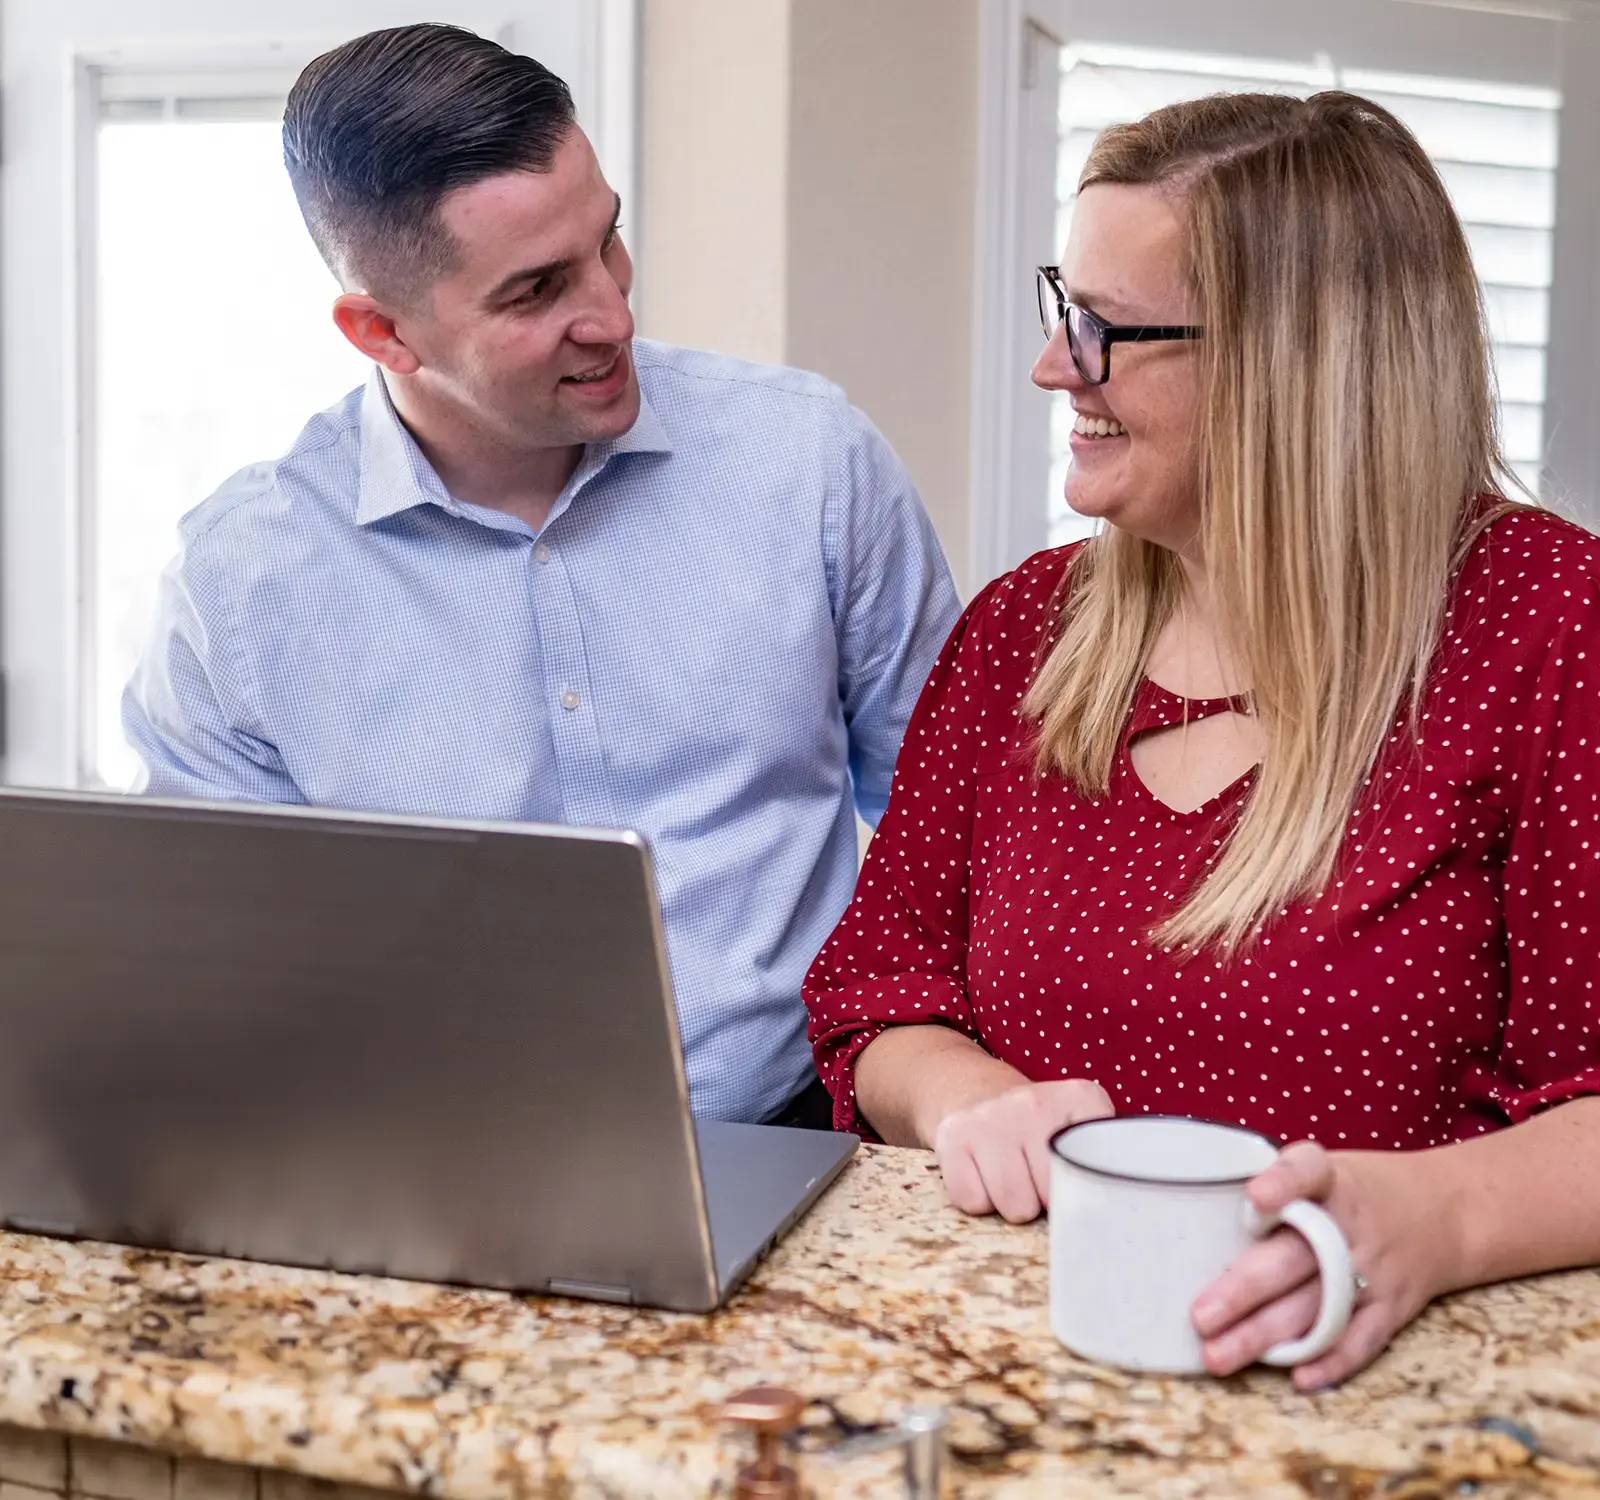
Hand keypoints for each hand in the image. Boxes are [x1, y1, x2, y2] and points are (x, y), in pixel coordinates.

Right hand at [932, 1079, 1113, 1222]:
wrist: (979, 1096)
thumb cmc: (1040, 1132)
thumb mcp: (1081, 1131)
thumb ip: (1105, 1163)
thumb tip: (1109, 1217)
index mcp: (1079, 1098)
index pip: (1097, 1171)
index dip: (1087, 1193)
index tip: (1080, 1189)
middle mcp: (1034, 1102)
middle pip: (1053, 1196)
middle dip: (1047, 1201)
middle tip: (1039, 1180)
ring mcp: (990, 1117)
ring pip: (1015, 1206)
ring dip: (1014, 1204)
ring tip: (1014, 1178)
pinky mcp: (953, 1136)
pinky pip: (972, 1202)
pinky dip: (979, 1199)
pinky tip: (984, 1174)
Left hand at [1190, 1140, 1463, 1388]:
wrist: (1446, 1211)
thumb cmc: (1356, 1190)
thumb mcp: (1324, 1169)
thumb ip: (1274, 1190)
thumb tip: (1197, 1215)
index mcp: (1330, 1178)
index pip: (1306, 1171)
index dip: (1282, 1182)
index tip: (1256, 1196)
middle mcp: (1351, 1224)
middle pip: (1295, 1257)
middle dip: (1245, 1290)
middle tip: (1201, 1317)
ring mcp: (1374, 1269)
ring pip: (1317, 1307)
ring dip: (1267, 1337)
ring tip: (1219, 1357)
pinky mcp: (1393, 1306)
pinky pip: (1362, 1339)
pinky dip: (1331, 1361)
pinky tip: (1295, 1378)